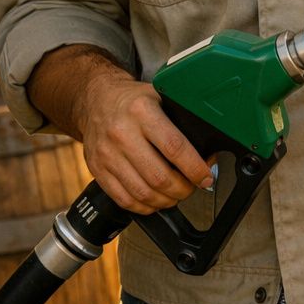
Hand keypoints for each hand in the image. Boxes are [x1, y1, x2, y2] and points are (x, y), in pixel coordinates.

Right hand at [77, 74, 214, 214]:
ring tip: (175, 196)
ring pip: (142, 192)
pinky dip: (144, 206)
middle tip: (192, 187)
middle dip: (183, 189)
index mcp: (142, 111)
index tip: (205, 177)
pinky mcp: (96, 169)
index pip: (174, 147)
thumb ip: (182, 122)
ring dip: (165, 201)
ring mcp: (107, 154)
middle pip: (159, 176)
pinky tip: (154, 201)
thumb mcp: (160, 97)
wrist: (95, 100)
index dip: (194, 168)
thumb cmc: (132, 101)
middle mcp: (122, 133)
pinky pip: (123, 199)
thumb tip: (208, 153)